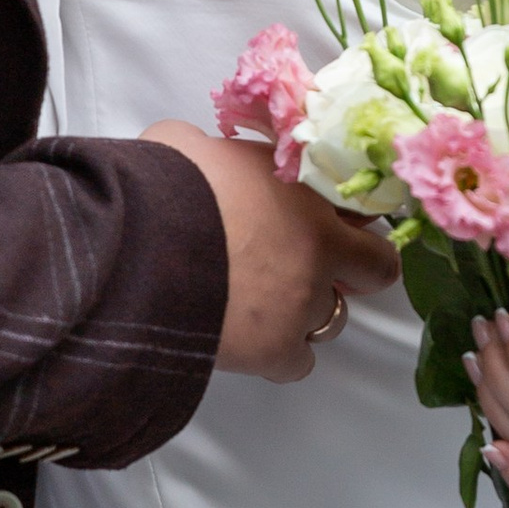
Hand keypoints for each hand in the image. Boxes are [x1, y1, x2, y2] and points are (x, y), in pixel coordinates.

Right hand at [145, 123, 403, 382]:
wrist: (137, 246)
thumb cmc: (162, 189)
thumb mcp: (186, 144)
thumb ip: (210, 150)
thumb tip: (195, 152)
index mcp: (307, 196)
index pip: (366, 215)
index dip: (349, 227)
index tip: (330, 230)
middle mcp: (319, 251)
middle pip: (371, 272)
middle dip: (347, 272)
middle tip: (306, 269)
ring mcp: (302, 303)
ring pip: (331, 318)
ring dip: (304, 312)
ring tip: (258, 303)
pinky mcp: (276, 348)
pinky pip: (298, 363)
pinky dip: (280, 356)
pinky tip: (250, 341)